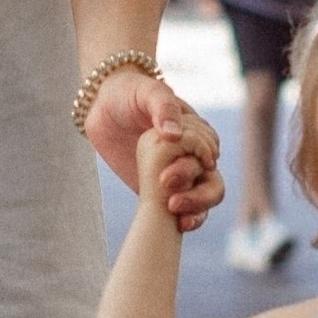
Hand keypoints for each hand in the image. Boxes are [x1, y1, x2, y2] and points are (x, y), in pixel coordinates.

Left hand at [85, 70, 223, 233]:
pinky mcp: (162, 191)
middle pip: (213, 182)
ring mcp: (179, 176)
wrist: (104, 108)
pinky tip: (179, 225)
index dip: (198, 159)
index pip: (210, 152)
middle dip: (197, 192)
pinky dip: (186, 219)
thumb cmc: (131, 93)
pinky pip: (183, 210)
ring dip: (196, 209)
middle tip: (167, 185)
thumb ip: (163, 106)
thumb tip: (174, 134)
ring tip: (178, 214)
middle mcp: (194, 156)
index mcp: (197, 132)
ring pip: (203, 200)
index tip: (175, 161)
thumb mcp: (146, 91)